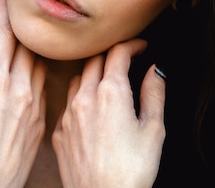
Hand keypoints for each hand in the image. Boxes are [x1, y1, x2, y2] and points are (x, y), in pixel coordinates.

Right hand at [0, 0, 46, 187]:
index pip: (4, 36)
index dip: (4, 14)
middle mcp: (19, 88)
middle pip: (27, 46)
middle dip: (22, 27)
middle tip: (19, 13)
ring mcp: (35, 105)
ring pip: (40, 64)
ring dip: (35, 48)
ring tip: (30, 37)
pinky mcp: (42, 121)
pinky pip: (46, 85)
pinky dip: (40, 71)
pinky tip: (35, 71)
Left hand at [52, 39, 165, 187]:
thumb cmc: (132, 170)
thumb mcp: (154, 128)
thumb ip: (155, 93)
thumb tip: (155, 70)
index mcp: (111, 93)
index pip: (118, 52)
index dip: (132, 44)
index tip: (141, 46)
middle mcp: (85, 98)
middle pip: (95, 59)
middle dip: (112, 54)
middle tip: (127, 59)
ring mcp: (68, 114)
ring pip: (78, 78)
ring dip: (93, 73)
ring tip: (108, 80)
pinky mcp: (59, 132)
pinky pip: (67, 102)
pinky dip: (80, 96)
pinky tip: (91, 108)